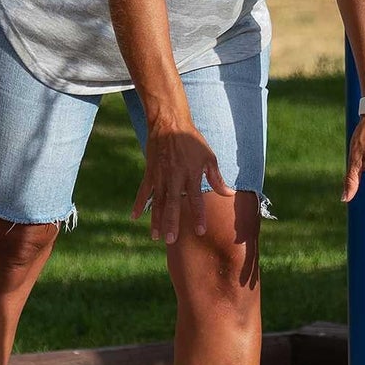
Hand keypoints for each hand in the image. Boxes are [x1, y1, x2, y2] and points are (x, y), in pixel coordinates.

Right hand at [132, 120, 236, 244]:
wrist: (169, 124)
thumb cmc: (192, 141)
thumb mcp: (209, 157)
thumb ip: (217, 178)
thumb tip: (230, 194)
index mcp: (190, 175)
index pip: (196, 200)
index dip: (198, 216)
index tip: (200, 231)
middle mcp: (174, 178)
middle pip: (173, 205)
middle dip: (172, 223)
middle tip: (171, 240)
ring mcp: (160, 176)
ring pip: (158, 202)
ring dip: (156, 220)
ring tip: (156, 236)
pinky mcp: (150, 173)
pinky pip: (144, 191)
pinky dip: (139, 204)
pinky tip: (134, 217)